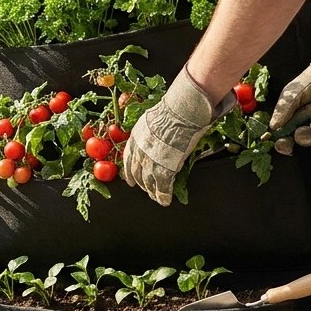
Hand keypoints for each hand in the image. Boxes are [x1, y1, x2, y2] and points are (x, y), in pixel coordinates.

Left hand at [123, 67, 235, 205]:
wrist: (181, 112)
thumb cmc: (173, 110)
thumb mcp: (153, 120)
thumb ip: (152, 131)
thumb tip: (160, 135)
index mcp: (135, 138)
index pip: (128, 159)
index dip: (129, 171)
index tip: (130, 179)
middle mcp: (139, 152)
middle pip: (136, 173)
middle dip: (140, 183)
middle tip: (145, 189)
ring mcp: (150, 162)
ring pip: (147, 183)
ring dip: (152, 192)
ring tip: (156, 197)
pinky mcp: (163, 171)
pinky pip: (162, 188)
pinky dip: (163, 196)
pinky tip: (165, 201)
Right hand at [269, 36, 310, 152]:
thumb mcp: (292, 92)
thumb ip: (283, 110)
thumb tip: (273, 127)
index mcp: (294, 117)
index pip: (286, 136)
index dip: (283, 144)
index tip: (283, 143)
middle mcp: (309, 122)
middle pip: (304, 140)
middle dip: (303, 137)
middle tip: (302, 130)